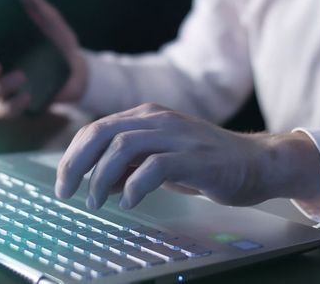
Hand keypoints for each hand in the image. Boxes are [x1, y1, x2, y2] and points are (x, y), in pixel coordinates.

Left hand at [55, 103, 319, 209]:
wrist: (256, 162)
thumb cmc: (206, 162)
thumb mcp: (160, 158)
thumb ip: (130, 165)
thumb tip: (98, 182)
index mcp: (146, 116)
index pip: (95, 129)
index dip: (73, 156)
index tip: (63, 182)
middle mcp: (157, 119)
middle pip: (101, 133)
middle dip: (76, 164)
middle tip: (66, 192)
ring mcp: (177, 135)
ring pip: (123, 147)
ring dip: (101, 178)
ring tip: (96, 202)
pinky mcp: (194, 157)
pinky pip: (154, 167)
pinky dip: (135, 186)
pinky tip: (129, 201)